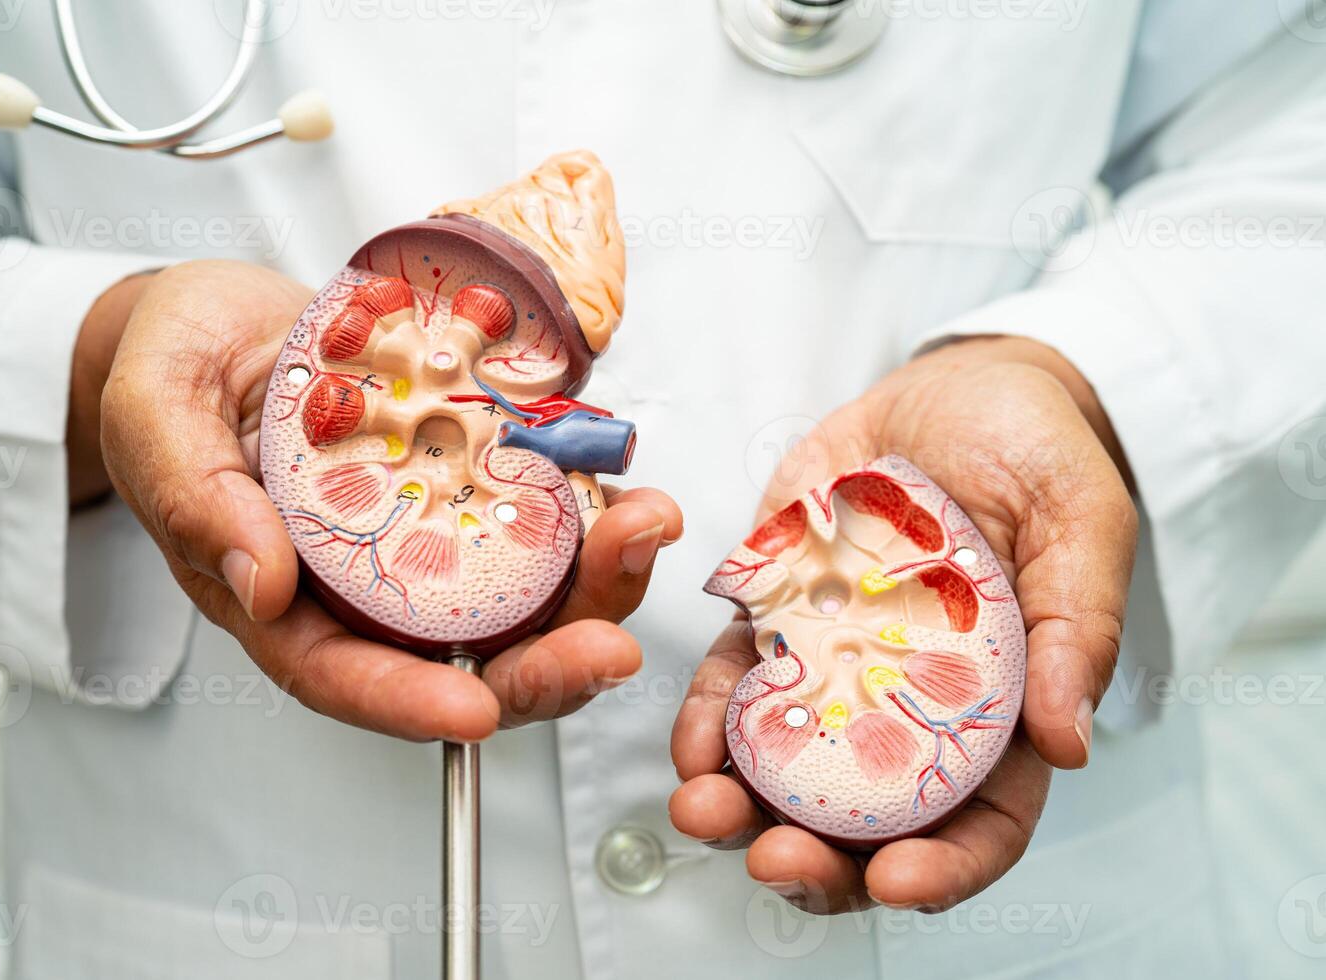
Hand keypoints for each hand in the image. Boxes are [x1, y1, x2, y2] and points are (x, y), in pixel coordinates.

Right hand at [82, 260, 680, 740]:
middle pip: (460, 656)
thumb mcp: (156, 411)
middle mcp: (364, 584)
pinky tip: (628, 487)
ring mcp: (424, 537)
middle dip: (544, 663)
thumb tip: (260, 585)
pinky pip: (539, 520)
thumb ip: (194, 496)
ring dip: (594, 582)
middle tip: (612, 646)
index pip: (341, 674)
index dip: (408, 702)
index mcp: (279, 594)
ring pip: (521, 597)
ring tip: (646, 528)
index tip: (475, 709)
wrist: (222, 319)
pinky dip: (591, 514)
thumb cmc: (175, 366)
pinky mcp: (467, 485)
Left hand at [669, 336, 1136, 913]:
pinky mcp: (781, 618)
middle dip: (818, 856)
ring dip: (740, 803)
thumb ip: (1074, 627)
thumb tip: (1070, 741)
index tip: (895, 882)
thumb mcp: (1082, 523)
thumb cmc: (1038, 452)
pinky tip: (689, 742)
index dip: (946, 869)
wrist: (954, 388)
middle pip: (869, 819)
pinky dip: (708, 719)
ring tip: (702, 809)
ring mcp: (841, 666)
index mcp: (1005, 708)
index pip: (982, 820)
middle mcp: (915, 706)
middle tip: (772, 859)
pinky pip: (738, 683)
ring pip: (788, 765)